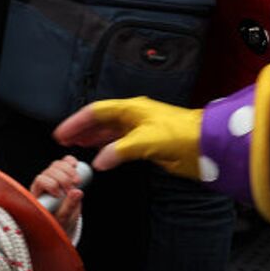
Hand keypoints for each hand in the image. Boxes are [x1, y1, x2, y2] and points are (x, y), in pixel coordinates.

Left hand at [30, 155, 82, 236]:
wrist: (65, 219)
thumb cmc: (60, 220)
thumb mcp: (64, 217)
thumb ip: (70, 206)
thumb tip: (77, 192)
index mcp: (38, 193)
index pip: (40, 180)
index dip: (52, 185)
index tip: (60, 195)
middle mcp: (43, 182)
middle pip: (50, 171)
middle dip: (64, 179)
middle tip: (72, 190)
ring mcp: (52, 175)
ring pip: (57, 164)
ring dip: (69, 170)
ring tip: (77, 182)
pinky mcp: (63, 172)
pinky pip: (65, 161)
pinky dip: (71, 161)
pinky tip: (76, 167)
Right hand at [53, 97, 202, 178]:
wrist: (208, 145)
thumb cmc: (183, 135)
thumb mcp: (146, 142)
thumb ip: (118, 151)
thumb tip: (99, 161)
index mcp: (131, 109)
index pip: (95, 112)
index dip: (76, 122)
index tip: (61, 133)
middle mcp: (133, 117)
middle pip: (99, 121)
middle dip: (80, 130)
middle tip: (63, 140)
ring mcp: (139, 130)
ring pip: (107, 132)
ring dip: (90, 139)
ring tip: (75, 146)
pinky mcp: (146, 144)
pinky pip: (118, 144)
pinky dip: (105, 149)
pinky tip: (98, 156)